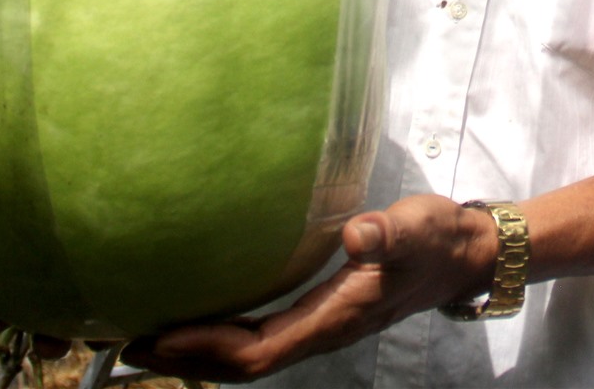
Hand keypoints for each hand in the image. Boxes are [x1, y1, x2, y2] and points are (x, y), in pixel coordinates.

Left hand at [119, 195, 498, 383]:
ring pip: (248, 355)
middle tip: (127, 344)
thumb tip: (357, 234)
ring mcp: (319, 327)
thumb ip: (388, 233)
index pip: (258, 350)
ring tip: (147, 339)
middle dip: (185, 359)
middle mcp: (321, 332)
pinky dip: (221, 335)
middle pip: (241, 364)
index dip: (206, 350)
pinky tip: (200, 318)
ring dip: (197, 353)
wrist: (465, 255)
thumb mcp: (416, 228)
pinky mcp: (319, 315)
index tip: (159, 339)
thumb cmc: (438, 239)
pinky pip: (260, 337)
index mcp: (335, 319)